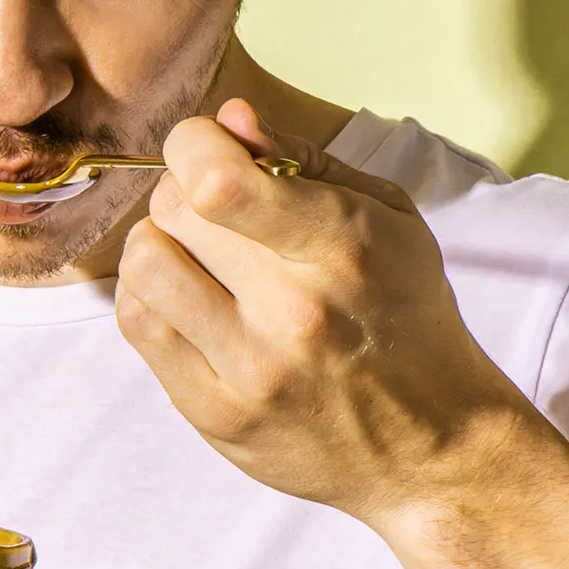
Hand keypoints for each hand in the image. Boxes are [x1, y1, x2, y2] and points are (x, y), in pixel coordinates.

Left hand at [114, 98, 525, 528]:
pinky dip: (148, 294)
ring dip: (158, 243)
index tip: (205, 150)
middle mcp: (293, 313)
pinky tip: (183, 296)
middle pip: (174, 210)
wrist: (430, 449)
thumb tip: (228, 119)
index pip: (219, 182)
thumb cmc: (407, 319)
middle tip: (215, 212)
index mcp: (343, 250)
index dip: (193, 144)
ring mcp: (249, 370)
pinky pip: (138, 324)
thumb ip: (305, 162)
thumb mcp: (389, 221)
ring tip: (194, 256)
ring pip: (143, 264)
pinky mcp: (214, 414)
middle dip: (185, 192)